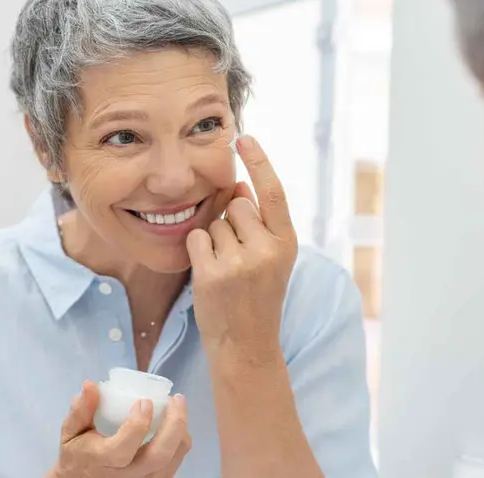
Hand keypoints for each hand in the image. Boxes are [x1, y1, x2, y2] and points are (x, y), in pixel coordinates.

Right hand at [48, 380, 192, 477]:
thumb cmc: (77, 454)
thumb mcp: (70, 432)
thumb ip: (80, 410)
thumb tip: (90, 384)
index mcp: (101, 461)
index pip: (122, 449)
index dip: (137, 425)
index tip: (145, 401)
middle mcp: (124, 476)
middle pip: (157, 456)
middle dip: (173, 425)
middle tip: (176, 399)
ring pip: (171, 461)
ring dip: (180, 431)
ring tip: (177, 407)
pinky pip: (174, 465)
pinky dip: (179, 443)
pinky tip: (175, 425)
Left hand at [186, 135, 297, 361]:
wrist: (247, 347)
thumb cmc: (257, 299)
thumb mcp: (271, 260)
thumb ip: (259, 224)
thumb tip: (240, 188)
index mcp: (287, 243)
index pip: (272, 192)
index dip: (259, 162)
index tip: (244, 137)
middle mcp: (267, 250)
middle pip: (237, 205)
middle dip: (231, 222)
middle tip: (238, 258)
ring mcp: (239, 263)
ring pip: (214, 223)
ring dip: (214, 240)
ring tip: (227, 272)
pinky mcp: (212, 274)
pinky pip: (196, 239)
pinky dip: (198, 252)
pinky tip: (210, 276)